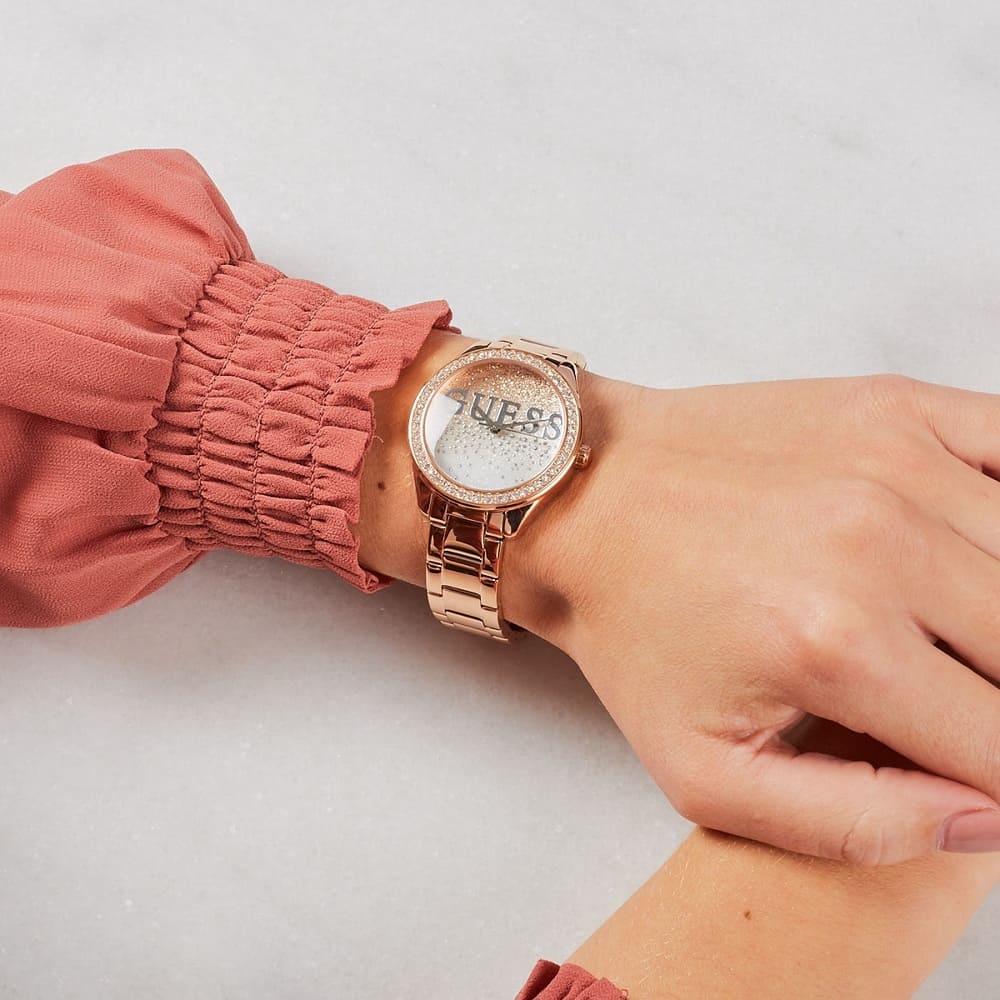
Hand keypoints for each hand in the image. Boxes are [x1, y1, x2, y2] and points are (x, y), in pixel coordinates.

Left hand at [359, 333, 999, 865]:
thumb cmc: (634, 629)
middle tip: (951, 700)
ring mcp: (897, 463)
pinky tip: (981, 554)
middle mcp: (882, 546)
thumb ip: (855, 822)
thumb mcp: (705, 772)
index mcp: (839, 648)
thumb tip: (988, 819)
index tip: (974, 765)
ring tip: (953, 638)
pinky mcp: (896, 407)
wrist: (584, 500)